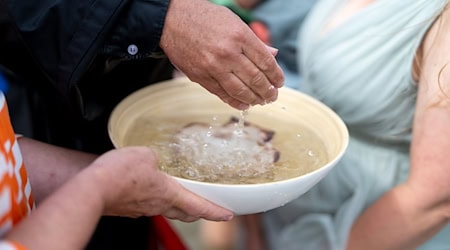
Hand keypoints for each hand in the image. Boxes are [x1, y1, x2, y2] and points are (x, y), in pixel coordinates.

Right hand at [90, 146, 232, 221]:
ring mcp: (142, 209)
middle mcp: (158, 205)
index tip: (227, 215)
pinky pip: (148, 206)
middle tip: (206, 208)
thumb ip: (155, 156)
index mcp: (168, 193)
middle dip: (198, 212)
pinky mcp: (128, 208)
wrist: (92, 189)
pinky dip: (155, 201)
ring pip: (166, 210)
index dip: (215, 212)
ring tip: (180, 197)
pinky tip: (149, 191)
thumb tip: (153, 159)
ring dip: (177, 206)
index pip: (199, 206)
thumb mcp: (145, 154)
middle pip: (185, 214)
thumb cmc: (119, 175)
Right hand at [160, 0, 283, 109]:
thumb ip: (254, 41)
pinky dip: (235, 102)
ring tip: (262, 101)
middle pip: (255, 78)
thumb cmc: (204, 18)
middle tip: (273, 96)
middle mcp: (227, 53)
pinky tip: (245, 104)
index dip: (276, 75)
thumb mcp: (234, 22)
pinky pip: (222, 94)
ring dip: (254, 98)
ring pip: (240, 90)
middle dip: (268, 90)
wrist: (172, 21)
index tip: (280, 82)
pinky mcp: (200, 77)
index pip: (265, 61)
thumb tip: (273, 55)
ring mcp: (213, 67)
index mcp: (239, 36)